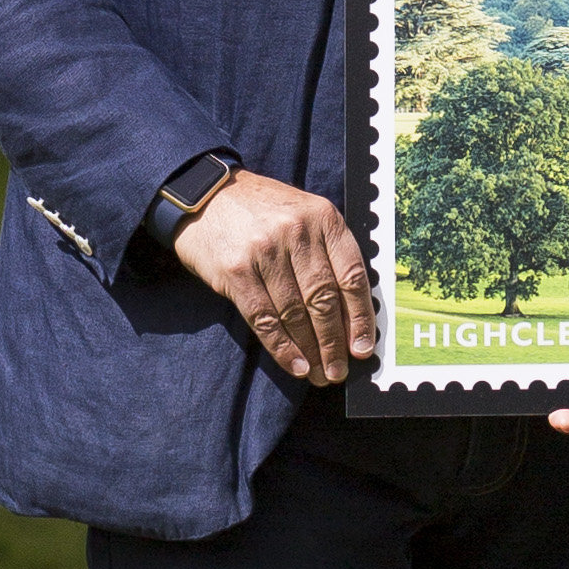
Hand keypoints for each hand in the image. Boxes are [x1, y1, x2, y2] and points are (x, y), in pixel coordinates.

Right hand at [168, 171, 373, 389]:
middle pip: (324, 298)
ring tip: (319, 374)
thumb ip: (327, 251)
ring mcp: (265, 252)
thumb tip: (350, 312)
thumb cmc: (261, 211)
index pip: (352, 275)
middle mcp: (297, 233)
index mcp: (323, 217)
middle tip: (339, 371)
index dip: (360, 317)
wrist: (205, 195)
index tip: (363, 347)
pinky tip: (295, 365)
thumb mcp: (303, 214)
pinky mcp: (236, 271)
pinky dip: (282, 347)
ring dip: (311, 351)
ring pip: (296, 313)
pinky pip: (264, 318)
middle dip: (335, 342)